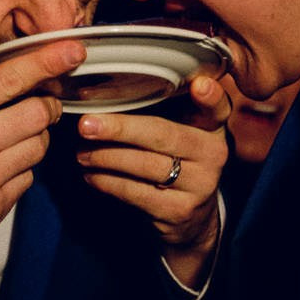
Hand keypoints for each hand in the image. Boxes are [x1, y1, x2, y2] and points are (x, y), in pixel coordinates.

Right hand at [0, 39, 84, 299]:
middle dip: (46, 106)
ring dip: (34, 139)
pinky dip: (20, 172)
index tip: (73, 51)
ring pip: (38, 147)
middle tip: (42, 105)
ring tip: (13, 140)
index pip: (12, 77)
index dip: (49, 60)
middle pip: (38, 113)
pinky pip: (27, 180)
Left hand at [74, 72, 231, 288]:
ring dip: (106, 157)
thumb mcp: (181, 131)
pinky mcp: (179, 211)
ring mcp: (199, 185)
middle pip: (165, 135)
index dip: (210, 96)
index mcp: (212, 127)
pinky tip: (91, 174)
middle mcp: (213, 154)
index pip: (217, 108)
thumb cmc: (175, 158)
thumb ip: (164, 108)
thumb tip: (105, 88)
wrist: (191, 215)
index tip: (198, 85)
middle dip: (121, 129)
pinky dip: (108, 182)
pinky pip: (136, 193)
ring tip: (81, 152)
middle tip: (86, 124)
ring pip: (146, 165)